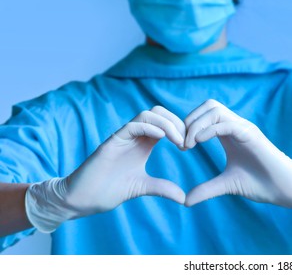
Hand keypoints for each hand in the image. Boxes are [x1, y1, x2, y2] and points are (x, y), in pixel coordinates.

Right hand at [25, 106, 185, 232]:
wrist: (82, 199)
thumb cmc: (108, 191)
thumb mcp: (142, 187)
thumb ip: (162, 188)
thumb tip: (184, 198)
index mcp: (143, 143)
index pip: (165, 123)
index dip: (180, 129)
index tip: (189, 146)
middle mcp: (134, 136)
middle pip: (159, 113)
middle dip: (177, 123)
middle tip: (186, 142)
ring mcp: (123, 137)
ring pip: (148, 114)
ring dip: (167, 124)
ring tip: (178, 142)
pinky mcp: (112, 142)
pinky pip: (133, 125)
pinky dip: (150, 127)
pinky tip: (161, 138)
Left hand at [183, 100, 291, 218]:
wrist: (286, 189)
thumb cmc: (261, 184)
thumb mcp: (226, 185)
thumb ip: (206, 189)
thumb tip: (185, 201)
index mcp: (229, 134)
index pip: (204, 115)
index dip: (188, 126)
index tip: (181, 147)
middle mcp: (236, 127)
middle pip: (209, 105)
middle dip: (190, 120)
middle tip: (182, 144)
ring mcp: (244, 129)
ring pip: (216, 109)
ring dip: (197, 124)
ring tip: (189, 145)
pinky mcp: (252, 135)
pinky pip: (227, 123)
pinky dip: (209, 129)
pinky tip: (199, 143)